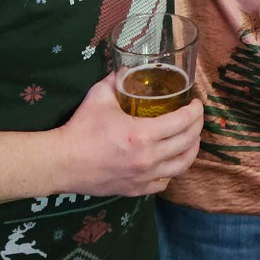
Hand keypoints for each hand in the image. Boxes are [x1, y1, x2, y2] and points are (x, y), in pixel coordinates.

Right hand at [52, 75, 204, 196]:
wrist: (61, 163)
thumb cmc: (80, 129)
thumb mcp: (99, 97)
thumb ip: (116, 80)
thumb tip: (128, 69)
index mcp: (142, 134)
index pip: (182, 122)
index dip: (195, 111)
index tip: (196, 103)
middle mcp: (148, 158)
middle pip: (188, 143)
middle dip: (197, 127)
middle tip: (195, 117)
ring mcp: (143, 177)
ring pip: (181, 166)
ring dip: (191, 151)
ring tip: (191, 139)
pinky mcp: (135, 190)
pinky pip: (164, 182)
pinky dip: (172, 171)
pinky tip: (170, 161)